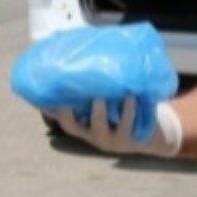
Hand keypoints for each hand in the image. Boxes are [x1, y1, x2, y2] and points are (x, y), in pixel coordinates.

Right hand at [53, 97, 182, 157]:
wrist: (157, 135)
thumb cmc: (128, 112)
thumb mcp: (111, 103)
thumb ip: (98, 89)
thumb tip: (83, 56)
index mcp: (85, 126)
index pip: (62, 118)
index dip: (50, 110)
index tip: (40, 97)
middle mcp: (93, 135)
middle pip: (73, 128)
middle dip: (68, 114)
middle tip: (65, 98)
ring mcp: (111, 140)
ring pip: (100, 127)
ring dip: (99, 112)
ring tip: (100, 98)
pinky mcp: (130, 140)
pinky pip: (127, 125)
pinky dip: (128, 111)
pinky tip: (131, 97)